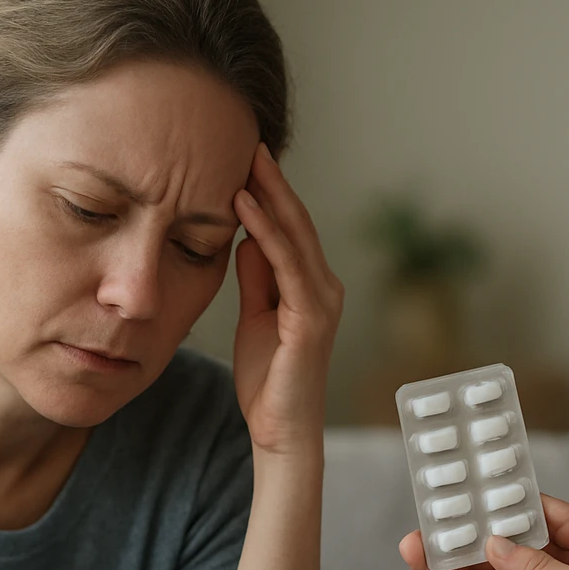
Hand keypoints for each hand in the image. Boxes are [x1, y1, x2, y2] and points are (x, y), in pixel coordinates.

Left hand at [231, 143, 343, 459]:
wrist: (279, 430)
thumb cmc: (267, 379)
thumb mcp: (255, 315)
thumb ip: (256, 276)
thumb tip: (246, 234)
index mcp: (311, 286)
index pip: (290, 227)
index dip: (270, 190)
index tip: (244, 155)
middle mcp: (324, 287)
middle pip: (297, 221)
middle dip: (272, 180)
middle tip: (248, 140)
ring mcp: (322, 301)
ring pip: (295, 235)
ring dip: (270, 195)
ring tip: (245, 160)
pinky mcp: (311, 318)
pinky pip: (286, 264)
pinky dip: (266, 231)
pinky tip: (245, 204)